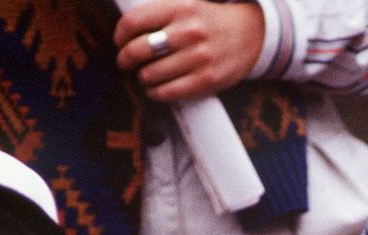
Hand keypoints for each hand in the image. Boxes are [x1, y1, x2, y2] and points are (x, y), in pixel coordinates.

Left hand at [114, 0, 264, 101]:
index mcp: (179, 8)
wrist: (248, 35)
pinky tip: (154, 90)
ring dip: (142, 78)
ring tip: (143, 76)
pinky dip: (156, 93)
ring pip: (153, 74)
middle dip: (125, 59)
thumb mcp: (186, 5)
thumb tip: (128, 31)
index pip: (135, 22)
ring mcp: (199, 58)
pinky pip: (171, 91)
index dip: (120, 34)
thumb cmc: (209, 21)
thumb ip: (160, 13)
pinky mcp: (207, 80)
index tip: (119, 41)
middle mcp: (188, 32)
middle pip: (140, 50)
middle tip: (124, 62)